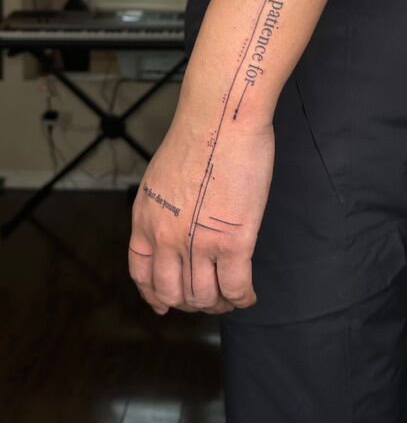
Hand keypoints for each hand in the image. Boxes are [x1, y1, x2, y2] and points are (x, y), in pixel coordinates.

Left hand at [128, 111, 274, 315]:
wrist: (221, 118)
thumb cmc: (200, 135)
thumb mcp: (161, 177)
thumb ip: (163, 207)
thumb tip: (176, 225)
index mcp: (146, 219)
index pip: (142, 273)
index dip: (154, 295)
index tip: (164, 304)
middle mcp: (166, 237)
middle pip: (173, 293)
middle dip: (190, 303)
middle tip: (207, 299)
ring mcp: (198, 243)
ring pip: (205, 297)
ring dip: (218, 303)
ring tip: (230, 295)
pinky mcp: (233, 243)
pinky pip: (236, 289)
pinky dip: (242, 298)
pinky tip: (248, 295)